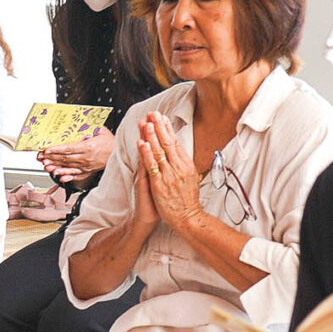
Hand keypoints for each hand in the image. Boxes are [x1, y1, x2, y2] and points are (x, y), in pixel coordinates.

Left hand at [38, 127, 113, 183]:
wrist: (118, 153)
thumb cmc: (110, 142)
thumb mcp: (100, 130)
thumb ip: (89, 127)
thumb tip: (78, 122)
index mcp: (88, 147)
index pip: (68, 148)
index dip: (56, 150)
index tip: (47, 150)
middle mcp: (86, 158)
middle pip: (65, 158)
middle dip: (52, 158)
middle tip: (41, 158)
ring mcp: (86, 166)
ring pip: (68, 167)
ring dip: (56, 167)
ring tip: (47, 167)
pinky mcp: (87, 171)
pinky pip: (75, 174)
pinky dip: (67, 176)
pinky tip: (60, 177)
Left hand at [137, 114, 203, 229]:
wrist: (187, 217)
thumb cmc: (187, 199)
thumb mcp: (190, 178)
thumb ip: (184, 164)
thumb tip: (179, 152)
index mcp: (186, 164)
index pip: (176, 142)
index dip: (168, 129)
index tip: (162, 117)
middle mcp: (179, 167)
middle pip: (168, 143)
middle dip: (159, 127)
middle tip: (153, 113)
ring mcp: (169, 175)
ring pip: (159, 151)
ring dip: (152, 136)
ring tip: (146, 123)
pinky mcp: (160, 184)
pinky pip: (152, 166)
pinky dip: (146, 154)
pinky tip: (142, 144)